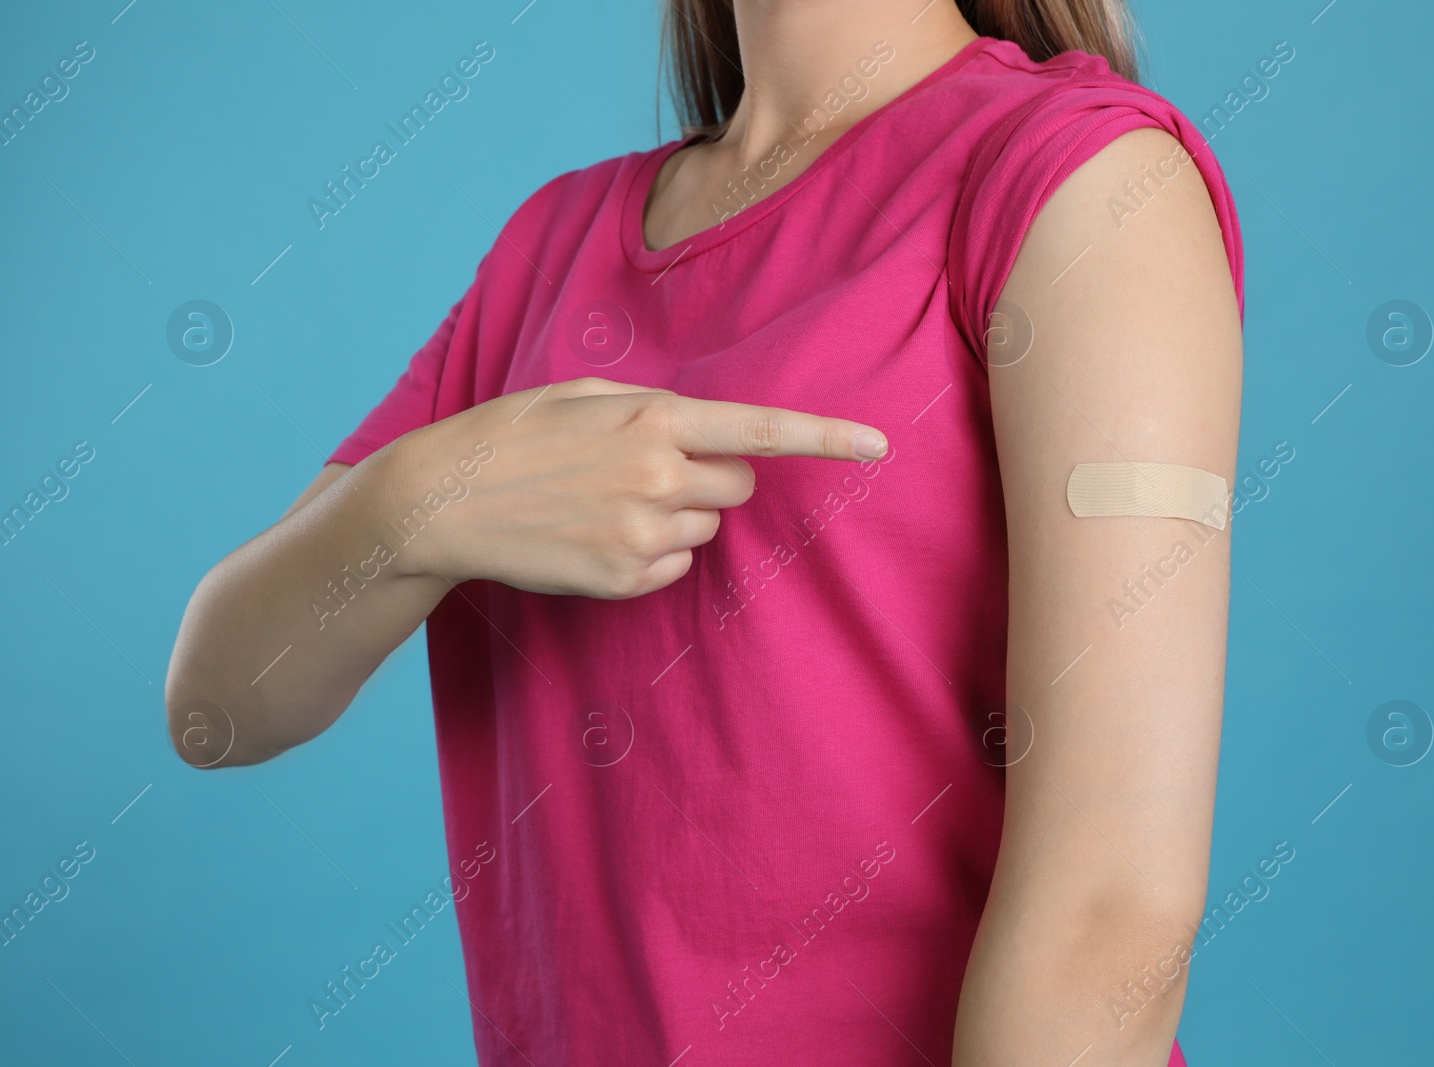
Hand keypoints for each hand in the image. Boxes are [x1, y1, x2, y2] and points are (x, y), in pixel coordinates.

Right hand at [384, 377, 888, 598]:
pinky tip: (595, 534)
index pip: (762, 431)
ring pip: (705, 527)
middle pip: (738, 485)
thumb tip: (711, 436)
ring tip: (603, 500)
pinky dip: (649, 552)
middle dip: (709, 475)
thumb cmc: (513, 434)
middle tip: (644, 467)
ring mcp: (642, 536)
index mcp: (655, 421)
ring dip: (673, 514)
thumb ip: (657, 408)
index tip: (878, 444)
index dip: (827, 438)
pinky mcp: (623, 580)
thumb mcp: (585, 395)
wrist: (442, 502)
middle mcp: (659, 479)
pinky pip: (674, 565)